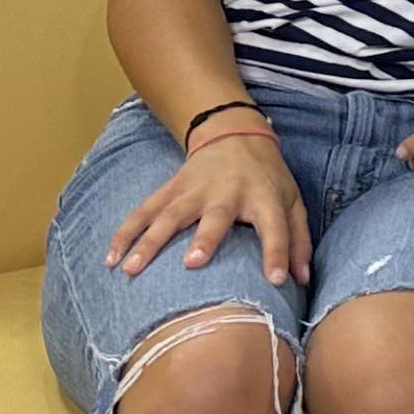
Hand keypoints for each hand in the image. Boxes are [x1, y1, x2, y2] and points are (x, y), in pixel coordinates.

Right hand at [107, 134, 311, 284]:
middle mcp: (228, 192)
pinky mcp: (171, 189)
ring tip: (131, 269)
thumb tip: (303, 280)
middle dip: (205, 238)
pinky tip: (110, 258)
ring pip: (169, 215)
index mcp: (263, 197)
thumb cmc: (267, 177)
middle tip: (193, 262)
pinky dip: (125, 233)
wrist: (234, 133)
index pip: (275, 226)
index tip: (276, 280)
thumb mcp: (292, 201)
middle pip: (215, 216)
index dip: (277, 252)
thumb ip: (299, 240)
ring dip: (149, 241)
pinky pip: (144, 211)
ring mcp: (194, 189)